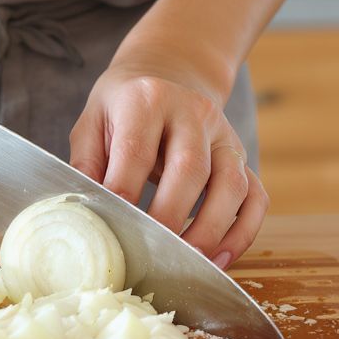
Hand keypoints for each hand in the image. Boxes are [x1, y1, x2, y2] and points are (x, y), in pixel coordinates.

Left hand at [68, 55, 268, 267]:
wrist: (166, 75)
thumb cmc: (122, 108)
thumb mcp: (93, 121)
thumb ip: (86, 164)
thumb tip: (82, 213)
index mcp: (147, 99)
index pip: (137, 149)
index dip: (125, 190)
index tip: (115, 225)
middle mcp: (193, 112)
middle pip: (191, 168)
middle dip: (172, 216)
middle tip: (153, 253)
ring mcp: (223, 134)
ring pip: (231, 183)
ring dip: (212, 229)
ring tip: (190, 264)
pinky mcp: (241, 155)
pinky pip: (256, 196)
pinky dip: (244, 231)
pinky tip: (220, 258)